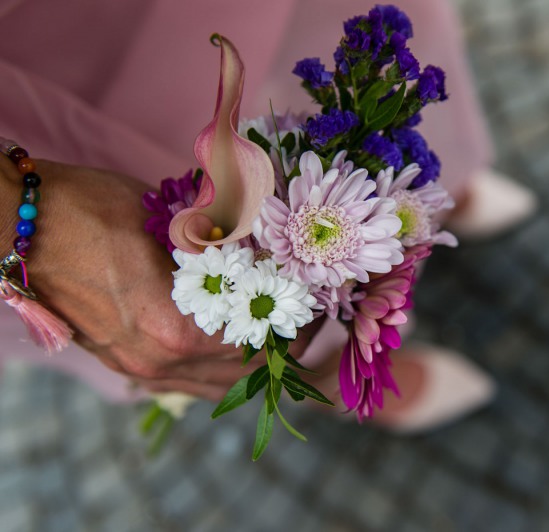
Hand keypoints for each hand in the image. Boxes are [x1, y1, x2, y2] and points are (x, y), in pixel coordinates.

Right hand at [1, 158, 321, 399]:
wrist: (18, 225)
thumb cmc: (92, 210)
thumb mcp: (175, 219)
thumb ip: (226, 248)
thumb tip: (275, 258)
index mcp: (177, 329)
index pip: (262, 344)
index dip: (298, 326)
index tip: (320, 307)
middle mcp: (159, 362)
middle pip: (245, 374)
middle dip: (284, 349)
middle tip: (309, 323)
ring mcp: (137, 370)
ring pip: (217, 385)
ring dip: (253, 365)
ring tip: (279, 335)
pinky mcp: (121, 364)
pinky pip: (186, 382)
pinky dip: (218, 369)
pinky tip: (233, 346)